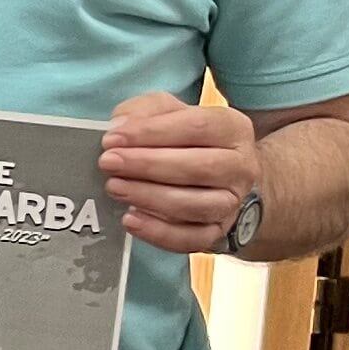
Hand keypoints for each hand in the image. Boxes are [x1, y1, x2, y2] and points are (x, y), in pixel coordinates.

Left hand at [100, 90, 260, 251]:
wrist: (217, 177)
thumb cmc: (185, 139)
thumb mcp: (168, 112)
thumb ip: (145, 111)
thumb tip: (120, 127)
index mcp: (233, 128)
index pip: (197, 127)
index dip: (151, 133)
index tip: (112, 139)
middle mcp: (241, 166)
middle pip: (198, 167)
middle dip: (147, 165)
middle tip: (108, 162)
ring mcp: (232, 202)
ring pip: (196, 205)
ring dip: (150, 198)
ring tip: (114, 187)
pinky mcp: (219, 231)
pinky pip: (193, 239)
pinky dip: (159, 232)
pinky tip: (131, 219)